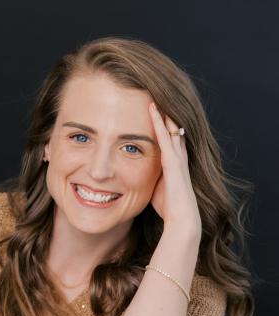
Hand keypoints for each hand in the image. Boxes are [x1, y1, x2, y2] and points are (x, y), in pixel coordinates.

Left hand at [148, 102, 201, 235]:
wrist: (182, 218)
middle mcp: (178, 157)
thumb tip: (135, 178)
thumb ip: (150, 178)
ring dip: (162, 112)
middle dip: (164, 113)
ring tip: (153, 94)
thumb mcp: (155, 188)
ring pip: (170, 128)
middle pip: (172, 129)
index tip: (153, 109)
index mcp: (174, 163)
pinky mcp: (173, 162)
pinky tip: (153, 109)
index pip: (168, 138)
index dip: (162, 124)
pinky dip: (159, 123)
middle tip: (155, 94)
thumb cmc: (169, 207)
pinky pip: (165, 137)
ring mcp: (177, 158)